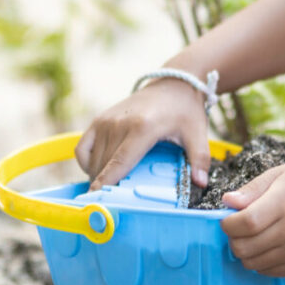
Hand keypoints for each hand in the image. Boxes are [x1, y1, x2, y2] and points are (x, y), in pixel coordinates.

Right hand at [77, 80, 211, 191]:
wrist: (174, 82)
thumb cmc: (185, 110)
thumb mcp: (197, 133)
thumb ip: (199, 159)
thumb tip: (201, 183)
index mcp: (143, 127)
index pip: (119, 162)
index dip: (107, 183)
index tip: (98, 200)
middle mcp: (119, 123)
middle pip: (104, 165)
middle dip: (105, 186)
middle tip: (113, 203)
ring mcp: (106, 120)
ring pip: (93, 159)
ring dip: (97, 176)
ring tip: (110, 189)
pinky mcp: (99, 119)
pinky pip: (83, 147)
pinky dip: (87, 162)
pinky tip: (99, 171)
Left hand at [221, 162, 284, 275]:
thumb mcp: (279, 175)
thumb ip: (251, 190)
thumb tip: (226, 202)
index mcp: (283, 206)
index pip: (244, 224)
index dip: (228, 224)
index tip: (228, 218)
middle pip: (244, 248)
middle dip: (233, 238)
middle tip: (240, 227)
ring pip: (252, 263)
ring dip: (246, 251)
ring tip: (255, 235)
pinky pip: (267, 272)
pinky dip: (260, 261)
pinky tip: (268, 245)